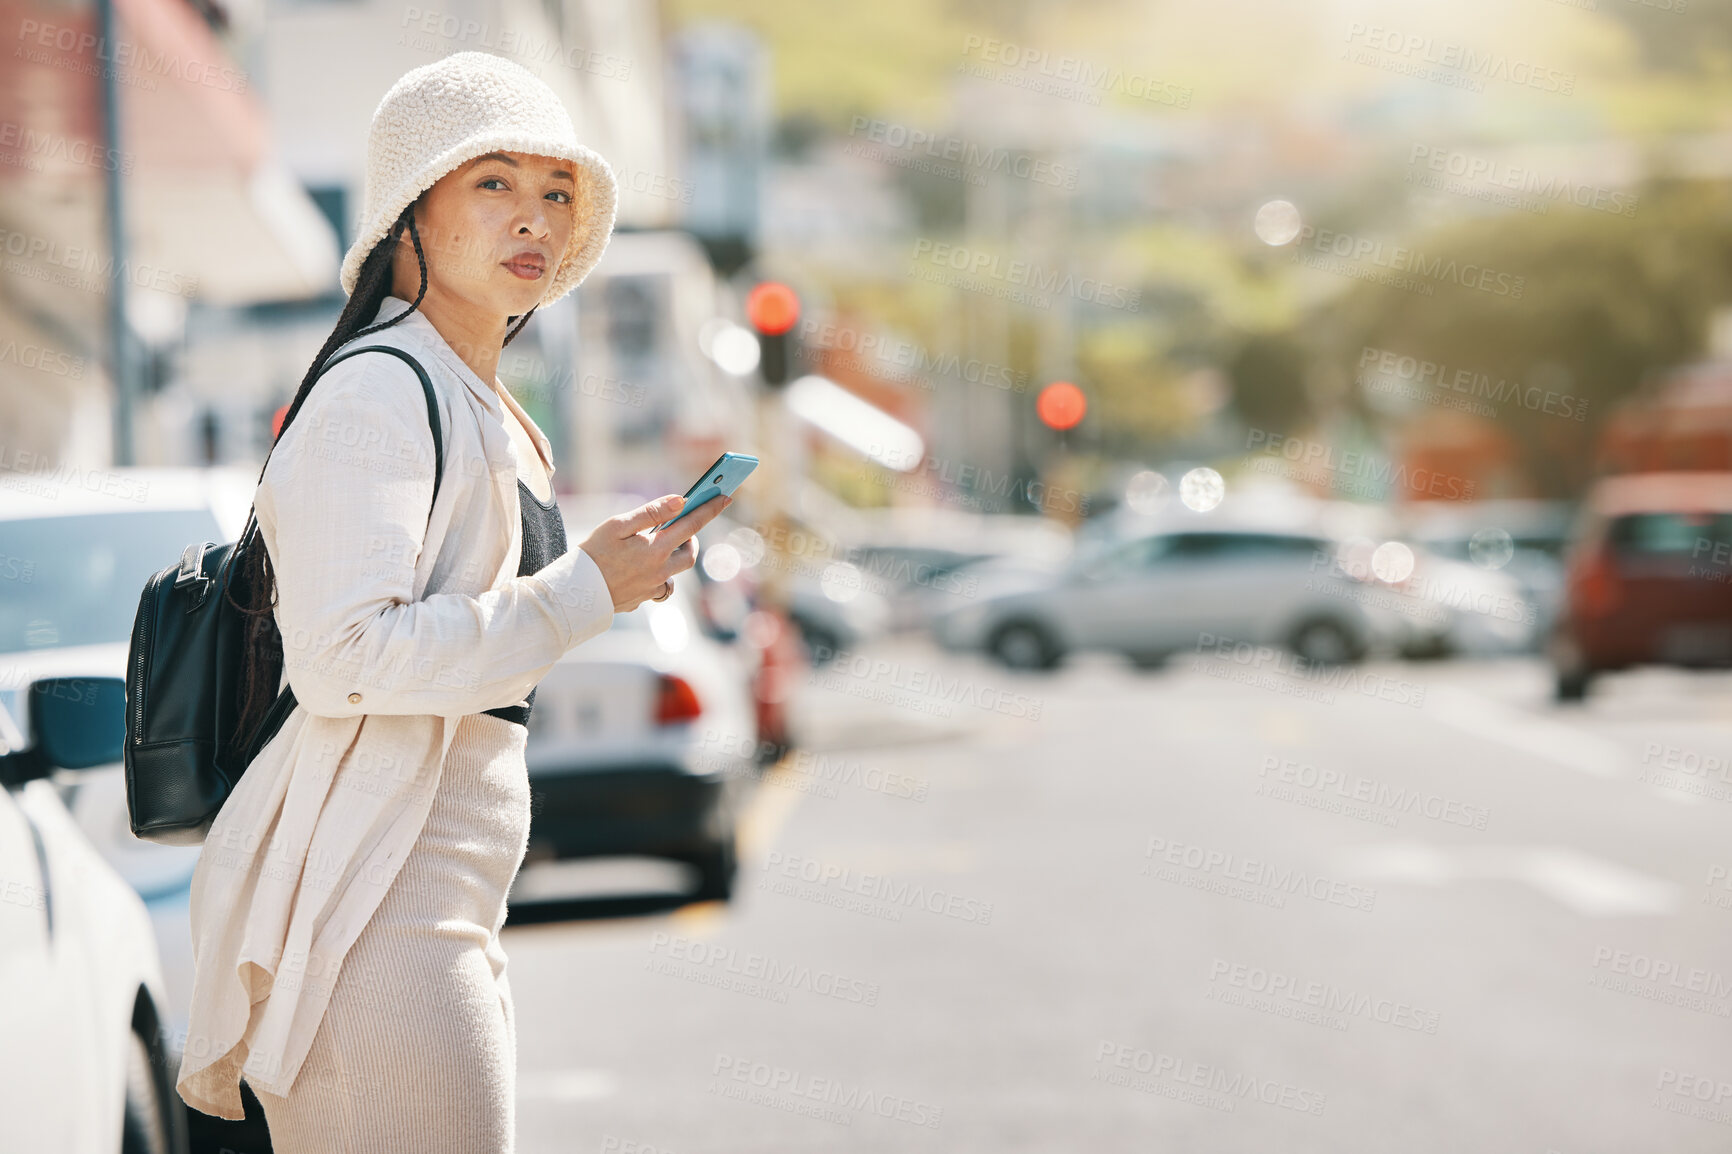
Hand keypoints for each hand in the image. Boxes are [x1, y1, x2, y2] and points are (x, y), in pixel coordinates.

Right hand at [580, 493, 733, 612]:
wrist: (574, 593)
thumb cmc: (593, 554)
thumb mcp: (617, 526)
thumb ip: (651, 513)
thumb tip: (680, 501)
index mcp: (655, 550)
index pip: (691, 525)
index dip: (710, 510)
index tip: (726, 497)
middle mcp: (660, 571)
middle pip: (690, 554)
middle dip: (690, 539)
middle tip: (678, 528)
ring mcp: (653, 588)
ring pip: (676, 573)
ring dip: (673, 559)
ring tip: (655, 547)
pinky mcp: (643, 599)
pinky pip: (661, 588)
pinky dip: (659, 578)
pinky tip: (641, 570)